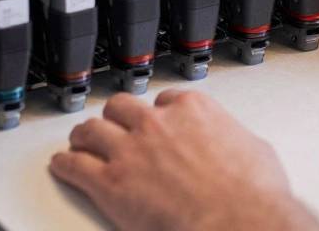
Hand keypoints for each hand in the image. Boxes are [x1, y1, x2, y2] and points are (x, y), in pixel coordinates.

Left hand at [50, 89, 318, 230]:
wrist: (236, 220)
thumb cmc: (251, 193)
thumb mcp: (255, 149)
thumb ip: (233, 139)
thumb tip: (240, 147)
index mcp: (192, 109)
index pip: (164, 99)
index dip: (157, 111)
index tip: (155, 118)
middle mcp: (157, 123)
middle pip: (122, 107)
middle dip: (117, 117)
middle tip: (113, 125)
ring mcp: (130, 150)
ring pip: (92, 129)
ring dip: (86, 135)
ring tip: (80, 141)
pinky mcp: (111, 182)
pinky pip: (75, 165)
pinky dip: (66, 164)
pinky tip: (63, 164)